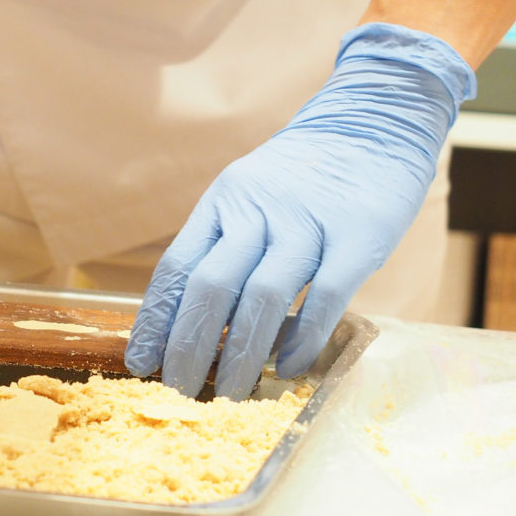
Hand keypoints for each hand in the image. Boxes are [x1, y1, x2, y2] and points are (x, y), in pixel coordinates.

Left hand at [125, 23, 475, 399]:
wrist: (374, 120)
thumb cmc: (304, 176)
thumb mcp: (249, 195)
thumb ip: (224, 246)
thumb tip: (191, 319)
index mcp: (224, 201)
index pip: (176, 267)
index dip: (155, 320)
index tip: (140, 362)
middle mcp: (259, 209)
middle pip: (211, 285)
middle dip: (188, 346)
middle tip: (178, 392)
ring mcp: (309, 221)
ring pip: (263, 296)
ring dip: (242, 354)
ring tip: (231, 394)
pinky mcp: (358, 235)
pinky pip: (325, 296)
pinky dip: (303, 338)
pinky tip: (289, 368)